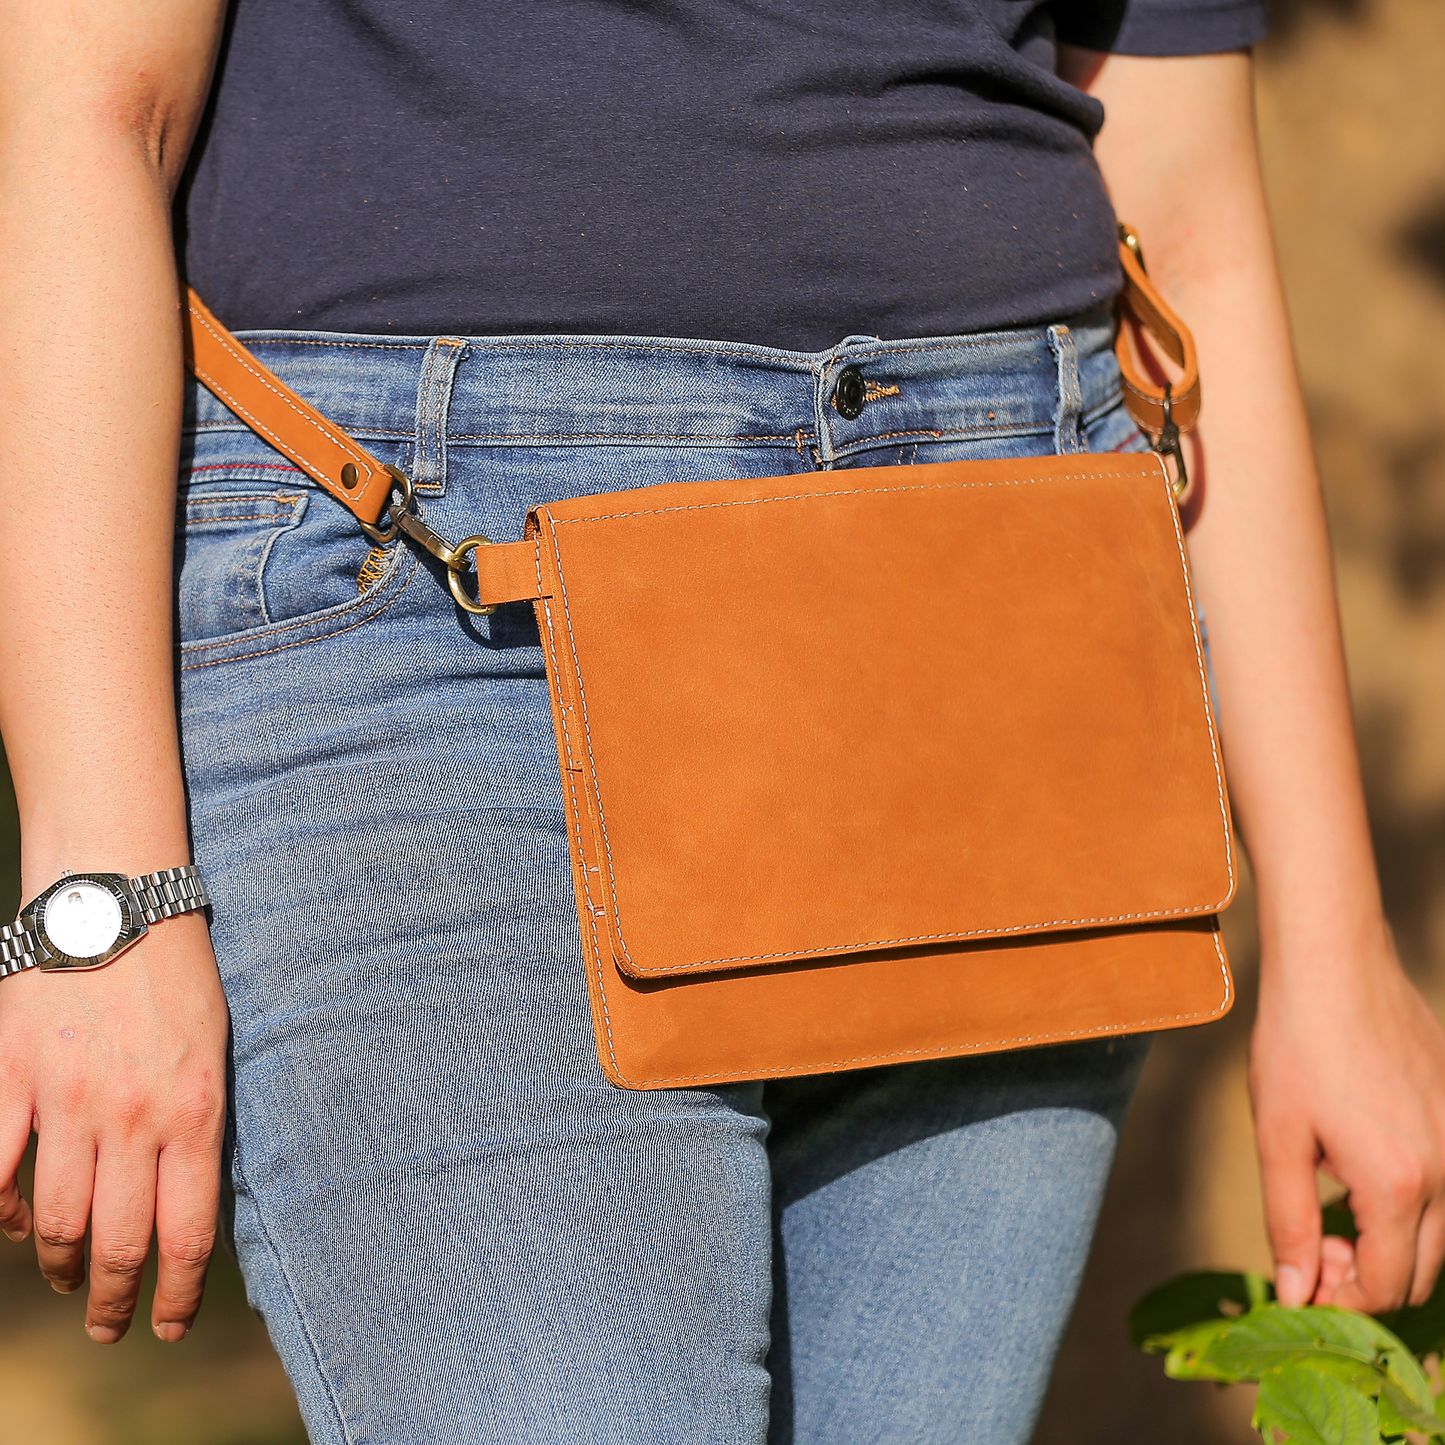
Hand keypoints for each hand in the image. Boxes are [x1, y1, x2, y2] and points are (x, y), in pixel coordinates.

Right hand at [0, 915, 227, 1341]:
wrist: (117, 902)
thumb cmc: (179, 972)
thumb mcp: (216, 1048)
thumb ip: (200, 1122)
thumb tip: (187, 1194)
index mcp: (196, 1111)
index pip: (187, 1234)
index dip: (176, 1294)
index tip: (167, 1325)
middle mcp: (134, 1118)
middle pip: (121, 1243)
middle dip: (117, 1300)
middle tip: (112, 1326)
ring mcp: (67, 1102)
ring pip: (57, 1221)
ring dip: (62, 1262)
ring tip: (71, 1275)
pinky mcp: (13, 1079)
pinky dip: (0, 1213)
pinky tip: (13, 1224)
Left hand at [1250, 921, 1444, 1311]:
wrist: (1335, 967)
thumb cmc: (1297, 1046)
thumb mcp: (1277, 1139)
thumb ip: (1289, 1224)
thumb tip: (1295, 1293)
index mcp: (1398, 1185)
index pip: (1386, 1287)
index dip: (1339, 1297)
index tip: (1302, 1275)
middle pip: (1421, 1273)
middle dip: (1367, 1277)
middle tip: (1315, 1243)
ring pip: (1439, 1236)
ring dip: (1391, 1242)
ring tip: (1332, 1203)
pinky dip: (1410, 1202)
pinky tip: (1358, 1166)